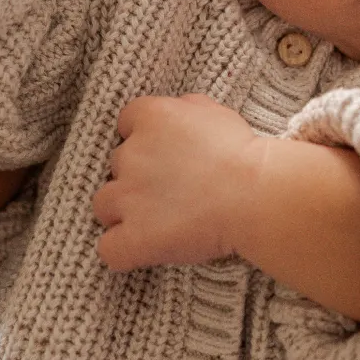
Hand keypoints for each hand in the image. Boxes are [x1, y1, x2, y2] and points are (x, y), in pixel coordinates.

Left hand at [92, 94, 264, 270]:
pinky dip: (123, 251)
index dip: (144, 140)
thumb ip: (184, 108)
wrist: (255, 195)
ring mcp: (127, 197)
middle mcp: (130, 154)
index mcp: (150, 117)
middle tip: (171, 189)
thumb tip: (175, 112)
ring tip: (157, 221)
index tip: (164, 154)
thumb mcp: (215, 112)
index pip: (127, 124)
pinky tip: (145, 249)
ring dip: (123, 212)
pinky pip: (109, 249)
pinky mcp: (132, 237)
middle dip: (137, 176)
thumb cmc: (242, 153)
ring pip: (104, 205)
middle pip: (116, 166)